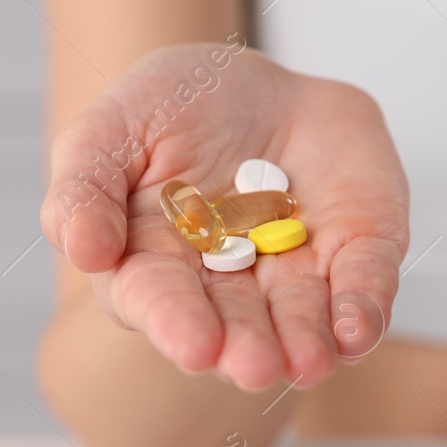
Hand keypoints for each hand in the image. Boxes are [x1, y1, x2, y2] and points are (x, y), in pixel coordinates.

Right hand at [39, 42, 408, 389]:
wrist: (260, 80)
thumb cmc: (173, 106)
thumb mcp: (111, 128)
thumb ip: (85, 185)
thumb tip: (82, 250)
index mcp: (157, 262)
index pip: (161, 299)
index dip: (177, 323)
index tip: (195, 345)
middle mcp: (229, 283)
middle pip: (236, 323)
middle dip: (246, 347)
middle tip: (255, 366)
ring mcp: (296, 270)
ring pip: (302, 318)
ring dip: (306, 343)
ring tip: (309, 362)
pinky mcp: (356, 248)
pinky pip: (364, 283)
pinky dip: (364, 310)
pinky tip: (357, 330)